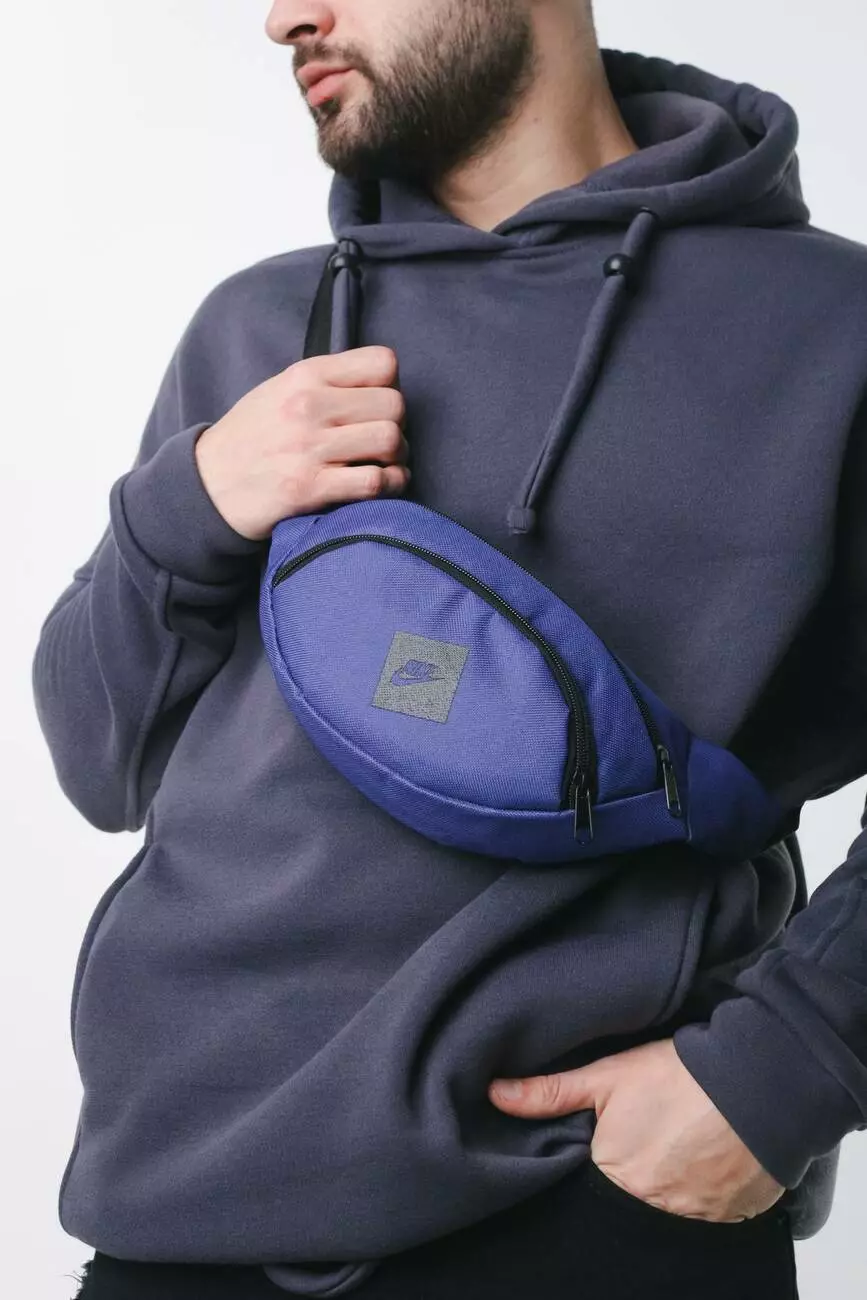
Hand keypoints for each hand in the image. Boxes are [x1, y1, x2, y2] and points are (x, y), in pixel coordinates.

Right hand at [194, 345, 410, 541]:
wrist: (207, 485)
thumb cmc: (250, 438)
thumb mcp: (280, 390)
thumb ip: (326, 383)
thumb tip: (380, 385)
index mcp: (305, 375)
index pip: (383, 363)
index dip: (392, 386)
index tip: (379, 407)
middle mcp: (308, 406)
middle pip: (395, 405)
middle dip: (399, 426)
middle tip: (385, 443)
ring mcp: (309, 447)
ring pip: (390, 441)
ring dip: (398, 458)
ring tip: (385, 465)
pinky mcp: (310, 487)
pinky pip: (374, 482)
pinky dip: (390, 485)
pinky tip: (382, 486)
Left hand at [488, 1038, 785, 1222]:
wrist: (758, 1081)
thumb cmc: (679, 1076)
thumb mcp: (607, 1076)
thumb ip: (550, 1093)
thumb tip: (495, 1094)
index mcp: (617, 1179)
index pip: (592, 1189)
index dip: (594, 1169)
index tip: (603, 1148)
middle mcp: (655, 1209)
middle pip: (631, 1203)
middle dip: (633, 1179)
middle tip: (645, 1143)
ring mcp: (700, 1218)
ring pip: (671, 1210)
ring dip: (670, 1187)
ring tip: (676, 1149)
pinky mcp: (737, 1216)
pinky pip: (711, 1215)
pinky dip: (705, 1194)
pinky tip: (705, 1160)